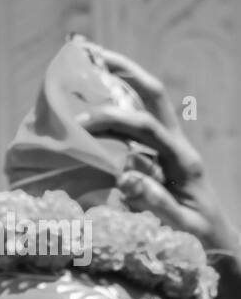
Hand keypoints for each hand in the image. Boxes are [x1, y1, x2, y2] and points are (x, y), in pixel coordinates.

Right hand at [78, 46, 240, 258]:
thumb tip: (126, 177)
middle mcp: (178, 147)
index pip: (147, 127)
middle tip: (90, 54)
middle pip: (153, 97)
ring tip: (91, 63)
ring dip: (122, 80)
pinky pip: (138, 123)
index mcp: (182, 161)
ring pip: (147, 103)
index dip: (114, 120)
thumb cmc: (198, 241)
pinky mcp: (161, 157)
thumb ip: (155, 203)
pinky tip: (93, 104)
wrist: (219, 244)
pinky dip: (117, 107)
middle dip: (124, 72)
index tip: (80, 123)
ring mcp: (171, 149)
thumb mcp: (180, 227)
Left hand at [83, 46, 240, 298]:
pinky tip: (126, 181)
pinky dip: (148, 189)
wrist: (222, 271)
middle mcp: (182, 160)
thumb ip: (122, 166)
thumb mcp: (147, 192)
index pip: (148, 97)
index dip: (121, 70)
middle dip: (121, 89)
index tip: (88, 48)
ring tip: (89, 122)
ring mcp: (190, 189)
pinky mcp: (192, 222)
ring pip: (164, 146)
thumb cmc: (174, 230)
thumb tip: (77, 148)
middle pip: (155, 110)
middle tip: (84, 83)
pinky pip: (168, 202)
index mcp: (169, 149)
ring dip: (126, 129)